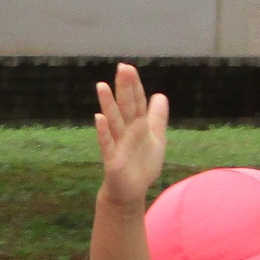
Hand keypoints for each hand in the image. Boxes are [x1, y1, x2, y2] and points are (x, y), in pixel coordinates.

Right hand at [93, 63, 168, 209]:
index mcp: (138, 125)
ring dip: (107, 104)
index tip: (129, 68)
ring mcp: (118, 144)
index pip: (136, 102)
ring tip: (101, 86)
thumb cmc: (142, 164)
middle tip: (121, 68)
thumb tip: (160, 95)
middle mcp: (126, 131)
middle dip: (123, 88)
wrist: (132, 191)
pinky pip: (107, 143)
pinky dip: (103, 131)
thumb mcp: (157, 138)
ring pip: (113, 121)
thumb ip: (158, 118)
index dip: (134, 86)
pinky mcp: (112, 159)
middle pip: (125, 106)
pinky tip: (98, 118)